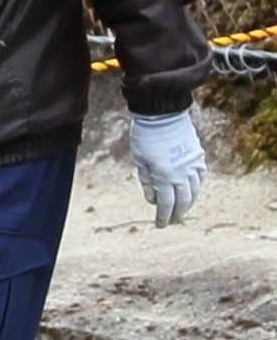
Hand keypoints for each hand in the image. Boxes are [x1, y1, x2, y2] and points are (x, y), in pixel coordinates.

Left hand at [129, 109, 205, 226]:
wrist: (163, 114)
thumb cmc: (145, 137)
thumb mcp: (139, 160)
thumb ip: (147, 181)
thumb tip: (153, 200)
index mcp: (163, 175)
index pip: (166, 204)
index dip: (163, 216)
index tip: (160, 225)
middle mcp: (181, 173)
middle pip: (182, 201)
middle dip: (177, 213)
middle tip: (172, 221)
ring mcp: (193, 165)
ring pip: (194, 191)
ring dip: (188, 203)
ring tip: (182, 210)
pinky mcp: (199, 157)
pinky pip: (200, 177)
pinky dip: (196, 187)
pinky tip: (192, 192)